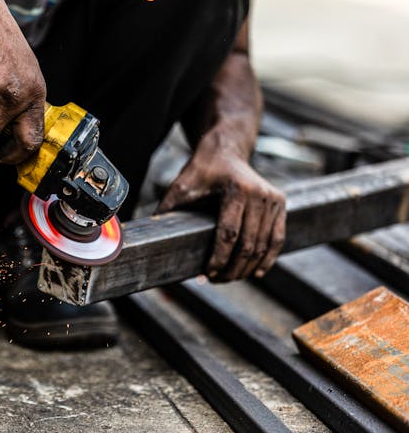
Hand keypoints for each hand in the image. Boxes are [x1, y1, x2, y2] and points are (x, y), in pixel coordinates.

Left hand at [156, 146, 285, 280]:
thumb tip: (150, 231)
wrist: (226, 152)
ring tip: (230, 277)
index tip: (208, 273)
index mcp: (237, 189)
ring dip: (247, 267)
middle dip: (232, 268)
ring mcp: (273, 200)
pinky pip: (277, 239)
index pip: (229, 234)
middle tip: (217, 280)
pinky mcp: (280, 204)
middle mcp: (260, 194)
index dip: (219, 258)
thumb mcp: (182, 185)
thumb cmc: (202, 170)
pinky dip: (267, 258)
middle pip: (248, 244)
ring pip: (263, 245)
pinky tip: (255, 271)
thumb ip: (168, 208)